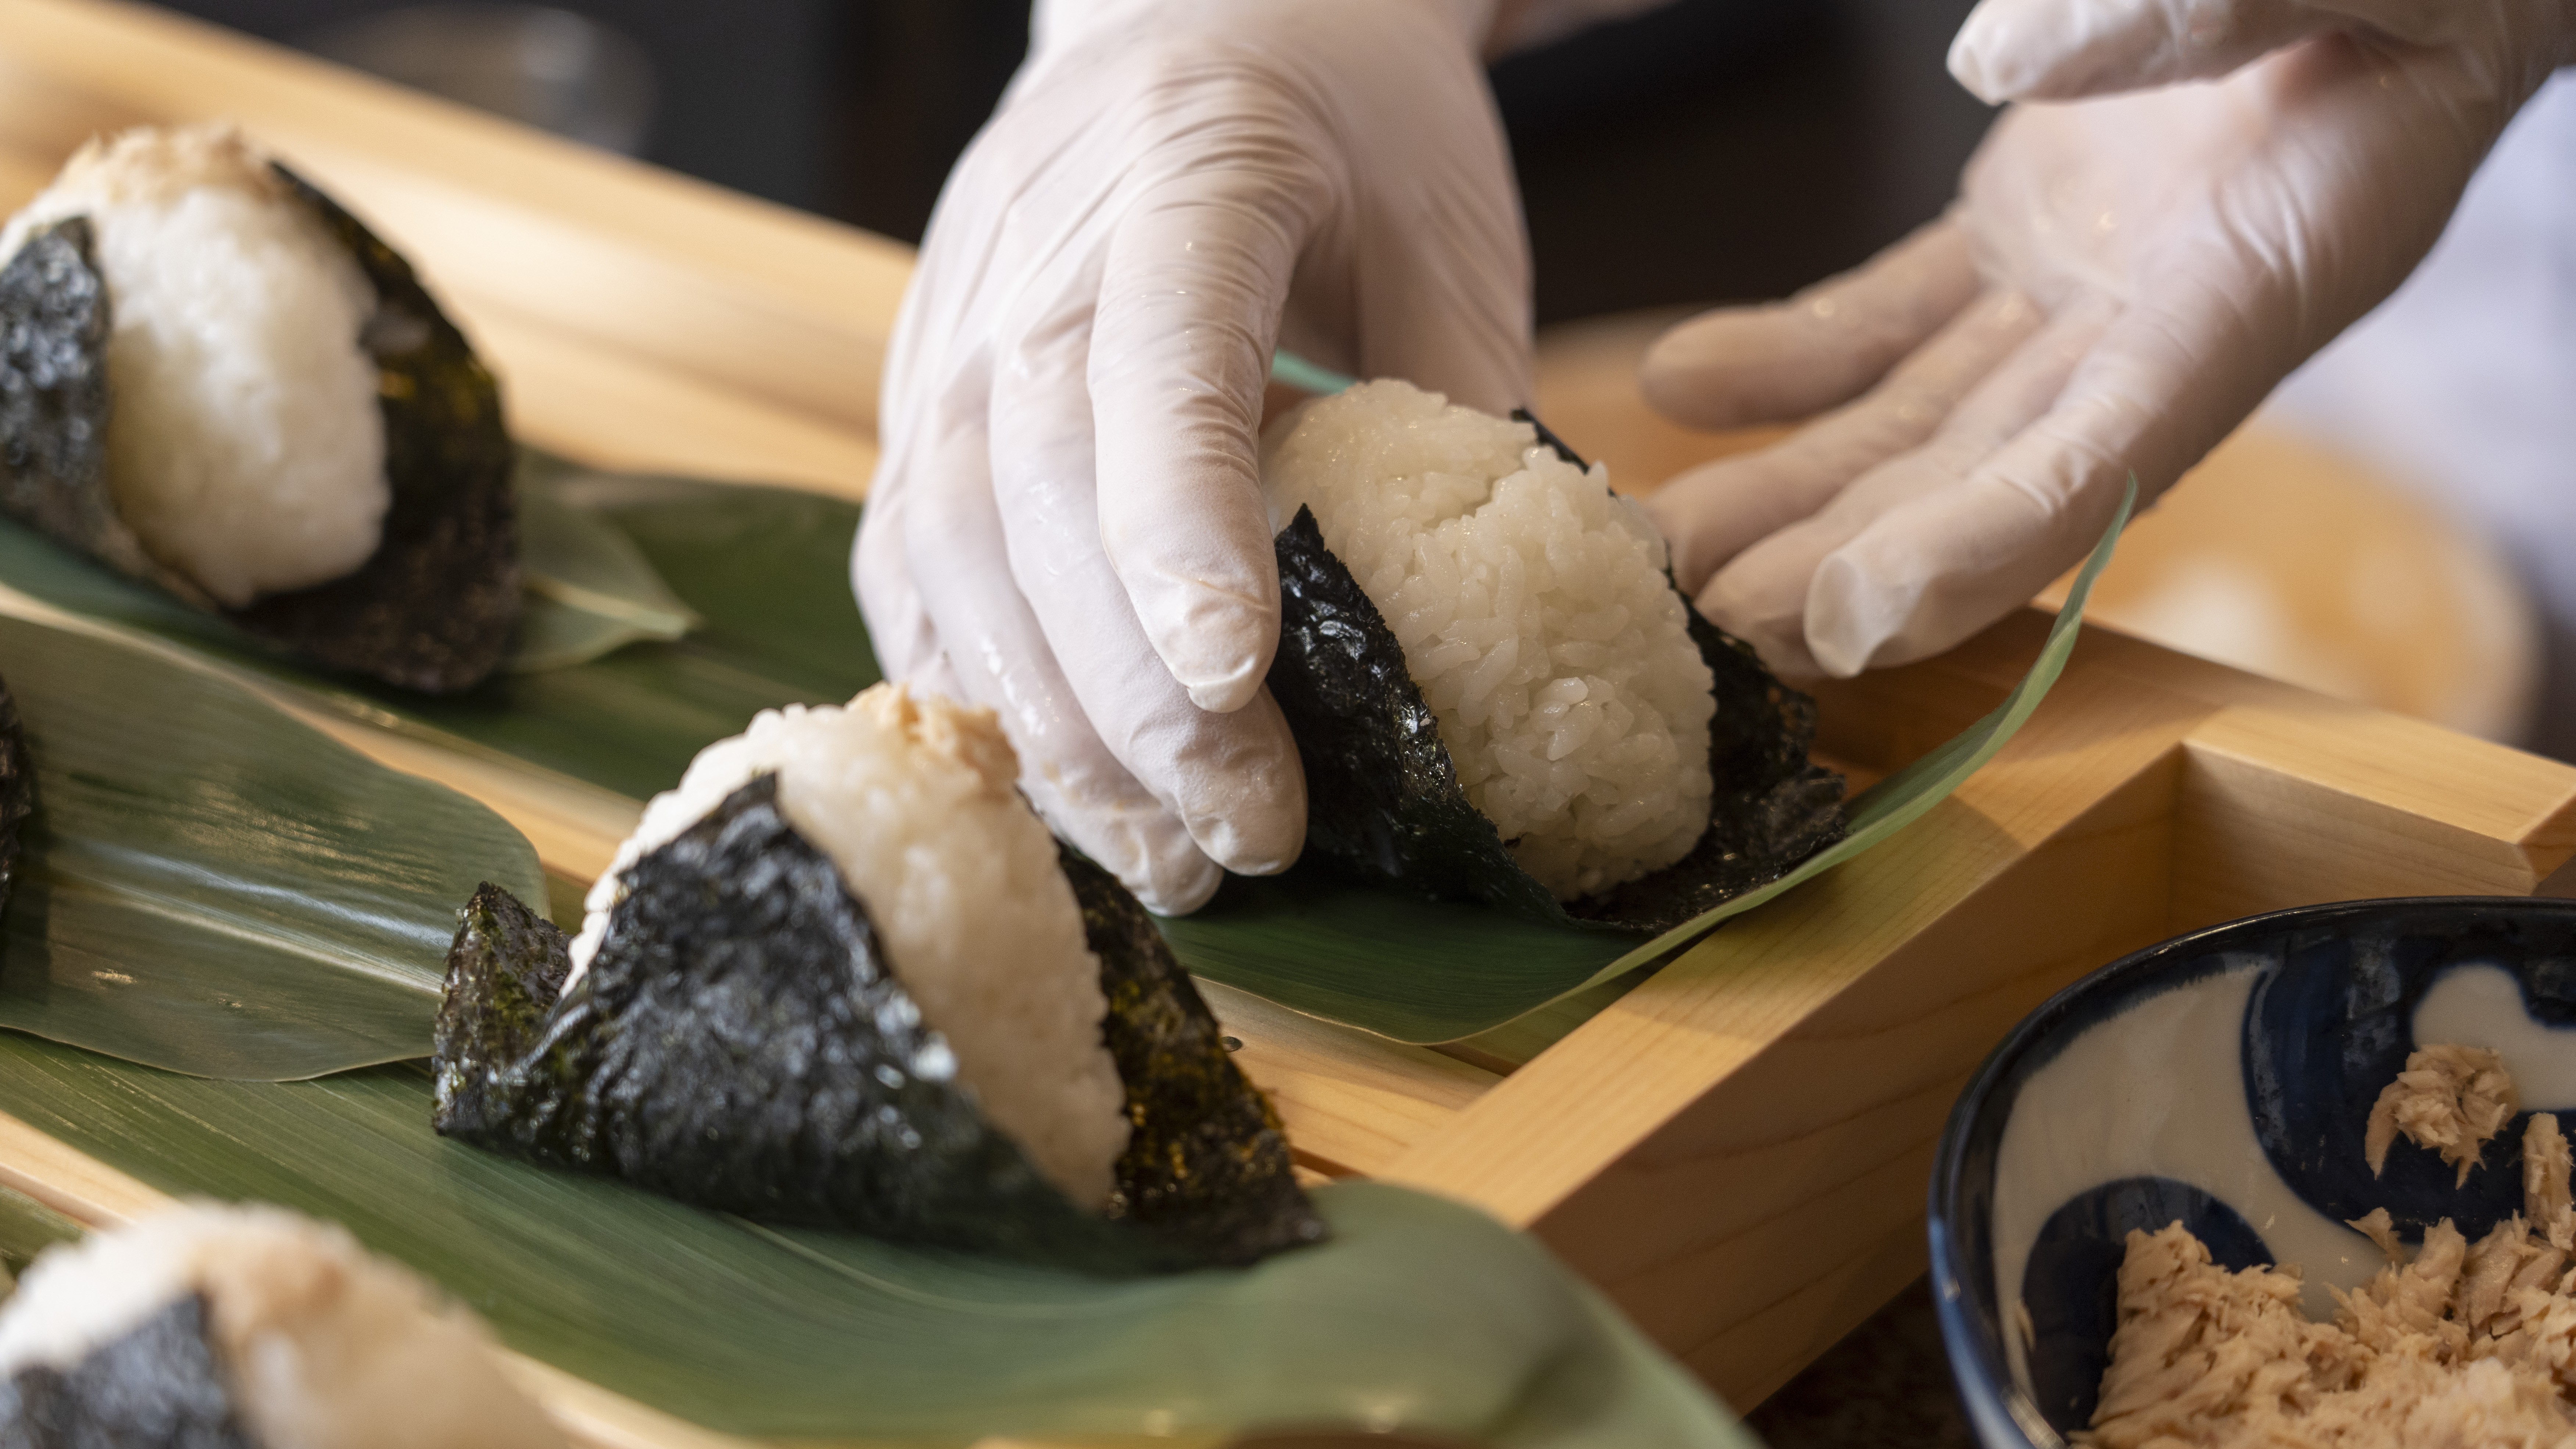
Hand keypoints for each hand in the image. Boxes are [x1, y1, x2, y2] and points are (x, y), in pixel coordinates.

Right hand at [856, 0, 1531, 911]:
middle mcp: (1028, 257)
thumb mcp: (1445, 228)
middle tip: (1242, 835)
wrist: (1192, 13)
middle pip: (1027, 491)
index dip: (1177, 524)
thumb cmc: (1346, 127)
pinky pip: (907, 566)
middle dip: (1127, 689)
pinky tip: (1060, 791)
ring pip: (946, 549)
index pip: (1152, 362)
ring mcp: (947, 332)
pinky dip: (974, 690)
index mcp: (1187, 174)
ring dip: (1049, 726)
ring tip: (1165, 859)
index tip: (1233, 675)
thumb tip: (1537, 618)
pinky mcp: (916, 403)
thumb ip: (1464, 410)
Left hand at [1638, 0, 2575, 678]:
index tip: (1850, 619)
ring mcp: (2076, 290)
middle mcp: (2155, 327)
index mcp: (2256, 290)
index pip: (2107, 465)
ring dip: (1787, 491)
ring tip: (1654, 551)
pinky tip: (1680, 383)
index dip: (1978, 552)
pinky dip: (1785, 360)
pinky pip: (1885, 321)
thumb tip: (2013, 60)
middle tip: (1704, 636)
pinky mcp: (2017, 236)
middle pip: (1981, 483)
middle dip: (1840, 565)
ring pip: (1911, 424)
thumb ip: (2221, 7)